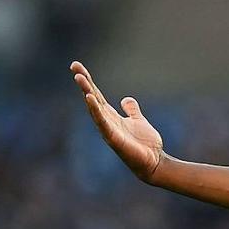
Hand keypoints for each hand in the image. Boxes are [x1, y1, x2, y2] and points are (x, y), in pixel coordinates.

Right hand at [70, 61, 163, 181]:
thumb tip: (125, 99)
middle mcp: (107, 121)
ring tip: (79, 78)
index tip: (77, 66)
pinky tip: (89, 98)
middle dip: (84, 82)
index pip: (97, 95)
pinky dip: (95, 110)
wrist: (154, 162)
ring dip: (87, 92)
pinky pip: (102, 122)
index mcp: (112, 116)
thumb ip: (131, 111)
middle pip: (93, 98)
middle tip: (74, 66)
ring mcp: (109, 129)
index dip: (88, 81)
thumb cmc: (145, 145)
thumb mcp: (138, 121)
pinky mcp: (113, 138)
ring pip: (95, 108)